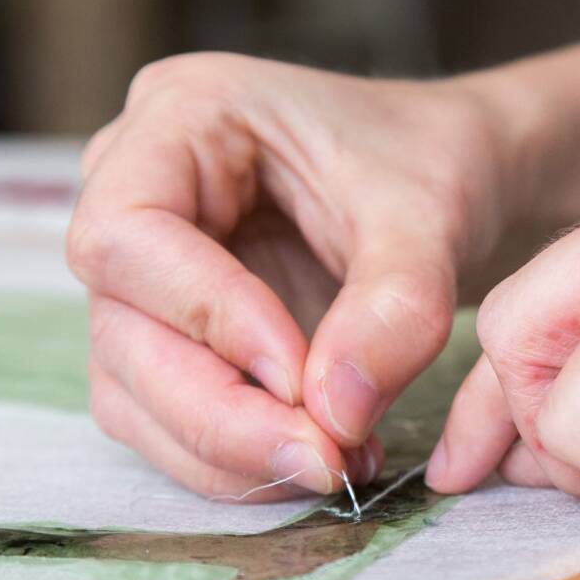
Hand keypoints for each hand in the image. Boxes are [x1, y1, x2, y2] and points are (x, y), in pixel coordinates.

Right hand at [69, 52, 532, 497]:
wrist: (459, 181)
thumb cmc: (436, 163)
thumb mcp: (433, 216)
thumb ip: (393, 307)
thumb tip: (335, 415)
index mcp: (183, 115)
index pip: (126, 233)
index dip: (202, 315)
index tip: (300, 375)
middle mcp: (136, 188)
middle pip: (120, 328)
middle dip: (219, 413)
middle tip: (323, 460)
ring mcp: (144, 270)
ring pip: (132, 391)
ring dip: (228, 452)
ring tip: (338, 465)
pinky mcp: (170, 336)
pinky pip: (168, 420)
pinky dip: (238, 460)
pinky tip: (322, 459)